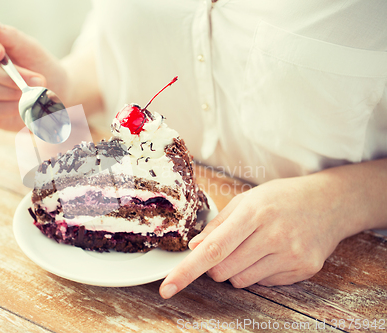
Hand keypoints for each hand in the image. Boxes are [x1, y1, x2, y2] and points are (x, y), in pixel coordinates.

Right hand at [0, 17, 68, 130]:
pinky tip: (23, 103)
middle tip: (37, 79)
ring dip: (11, 90)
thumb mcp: (29, 48)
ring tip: (32, 91)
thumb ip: (9, 36)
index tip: (0, 52)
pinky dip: (11, 107)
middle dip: (9, 74)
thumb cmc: (40, 66)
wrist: (57, 92)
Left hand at [159, 174, 363, 298]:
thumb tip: (194, 247)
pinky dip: (259, 272)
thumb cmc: (282, 198)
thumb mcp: (247, 199)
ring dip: (237, 270)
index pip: (212, 250)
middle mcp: (272, 236)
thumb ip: (219, 224)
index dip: (186, 271)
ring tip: (254, 247)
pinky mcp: (303, 269)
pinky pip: (263, 283)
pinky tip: (273, 253)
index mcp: (253, 214)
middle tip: (229, 247)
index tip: (167, 287)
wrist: (330, 202)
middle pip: (222, 270)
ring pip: (240, 281)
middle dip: (215, 265)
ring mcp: (290, 255)